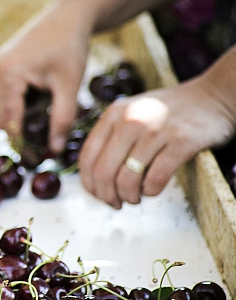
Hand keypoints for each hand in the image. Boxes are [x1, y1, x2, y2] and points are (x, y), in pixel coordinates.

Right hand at [0, 4, 91, 152]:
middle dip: (16, 136)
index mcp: (8, 75)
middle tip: (39, 149)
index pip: (9, 122)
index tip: (36, 162)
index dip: (22, 145)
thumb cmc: (69, 47)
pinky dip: (13, 109)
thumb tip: (54, 151)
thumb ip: (62, 119)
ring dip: (14, 122)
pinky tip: (35, 107)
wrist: (66, 17)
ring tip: (40, 125)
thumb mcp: (69, 85)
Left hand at [78, 77, 235, 208]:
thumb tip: (93, 179)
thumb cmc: (167, 112)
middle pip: (103, 172)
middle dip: (107, 195)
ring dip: (129, 197)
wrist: (212, 96)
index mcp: (113, 114)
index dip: (89, 183)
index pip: (87, 157)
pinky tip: (152, 190)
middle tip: (116, 203)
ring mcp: (156, 130)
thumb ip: (110, 137)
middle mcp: (130, 120)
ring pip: (127, 179)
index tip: (98, 195)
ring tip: (135, 198)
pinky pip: (155, 179)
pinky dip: (150, 191)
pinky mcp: (181, 142)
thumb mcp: (131, 113)